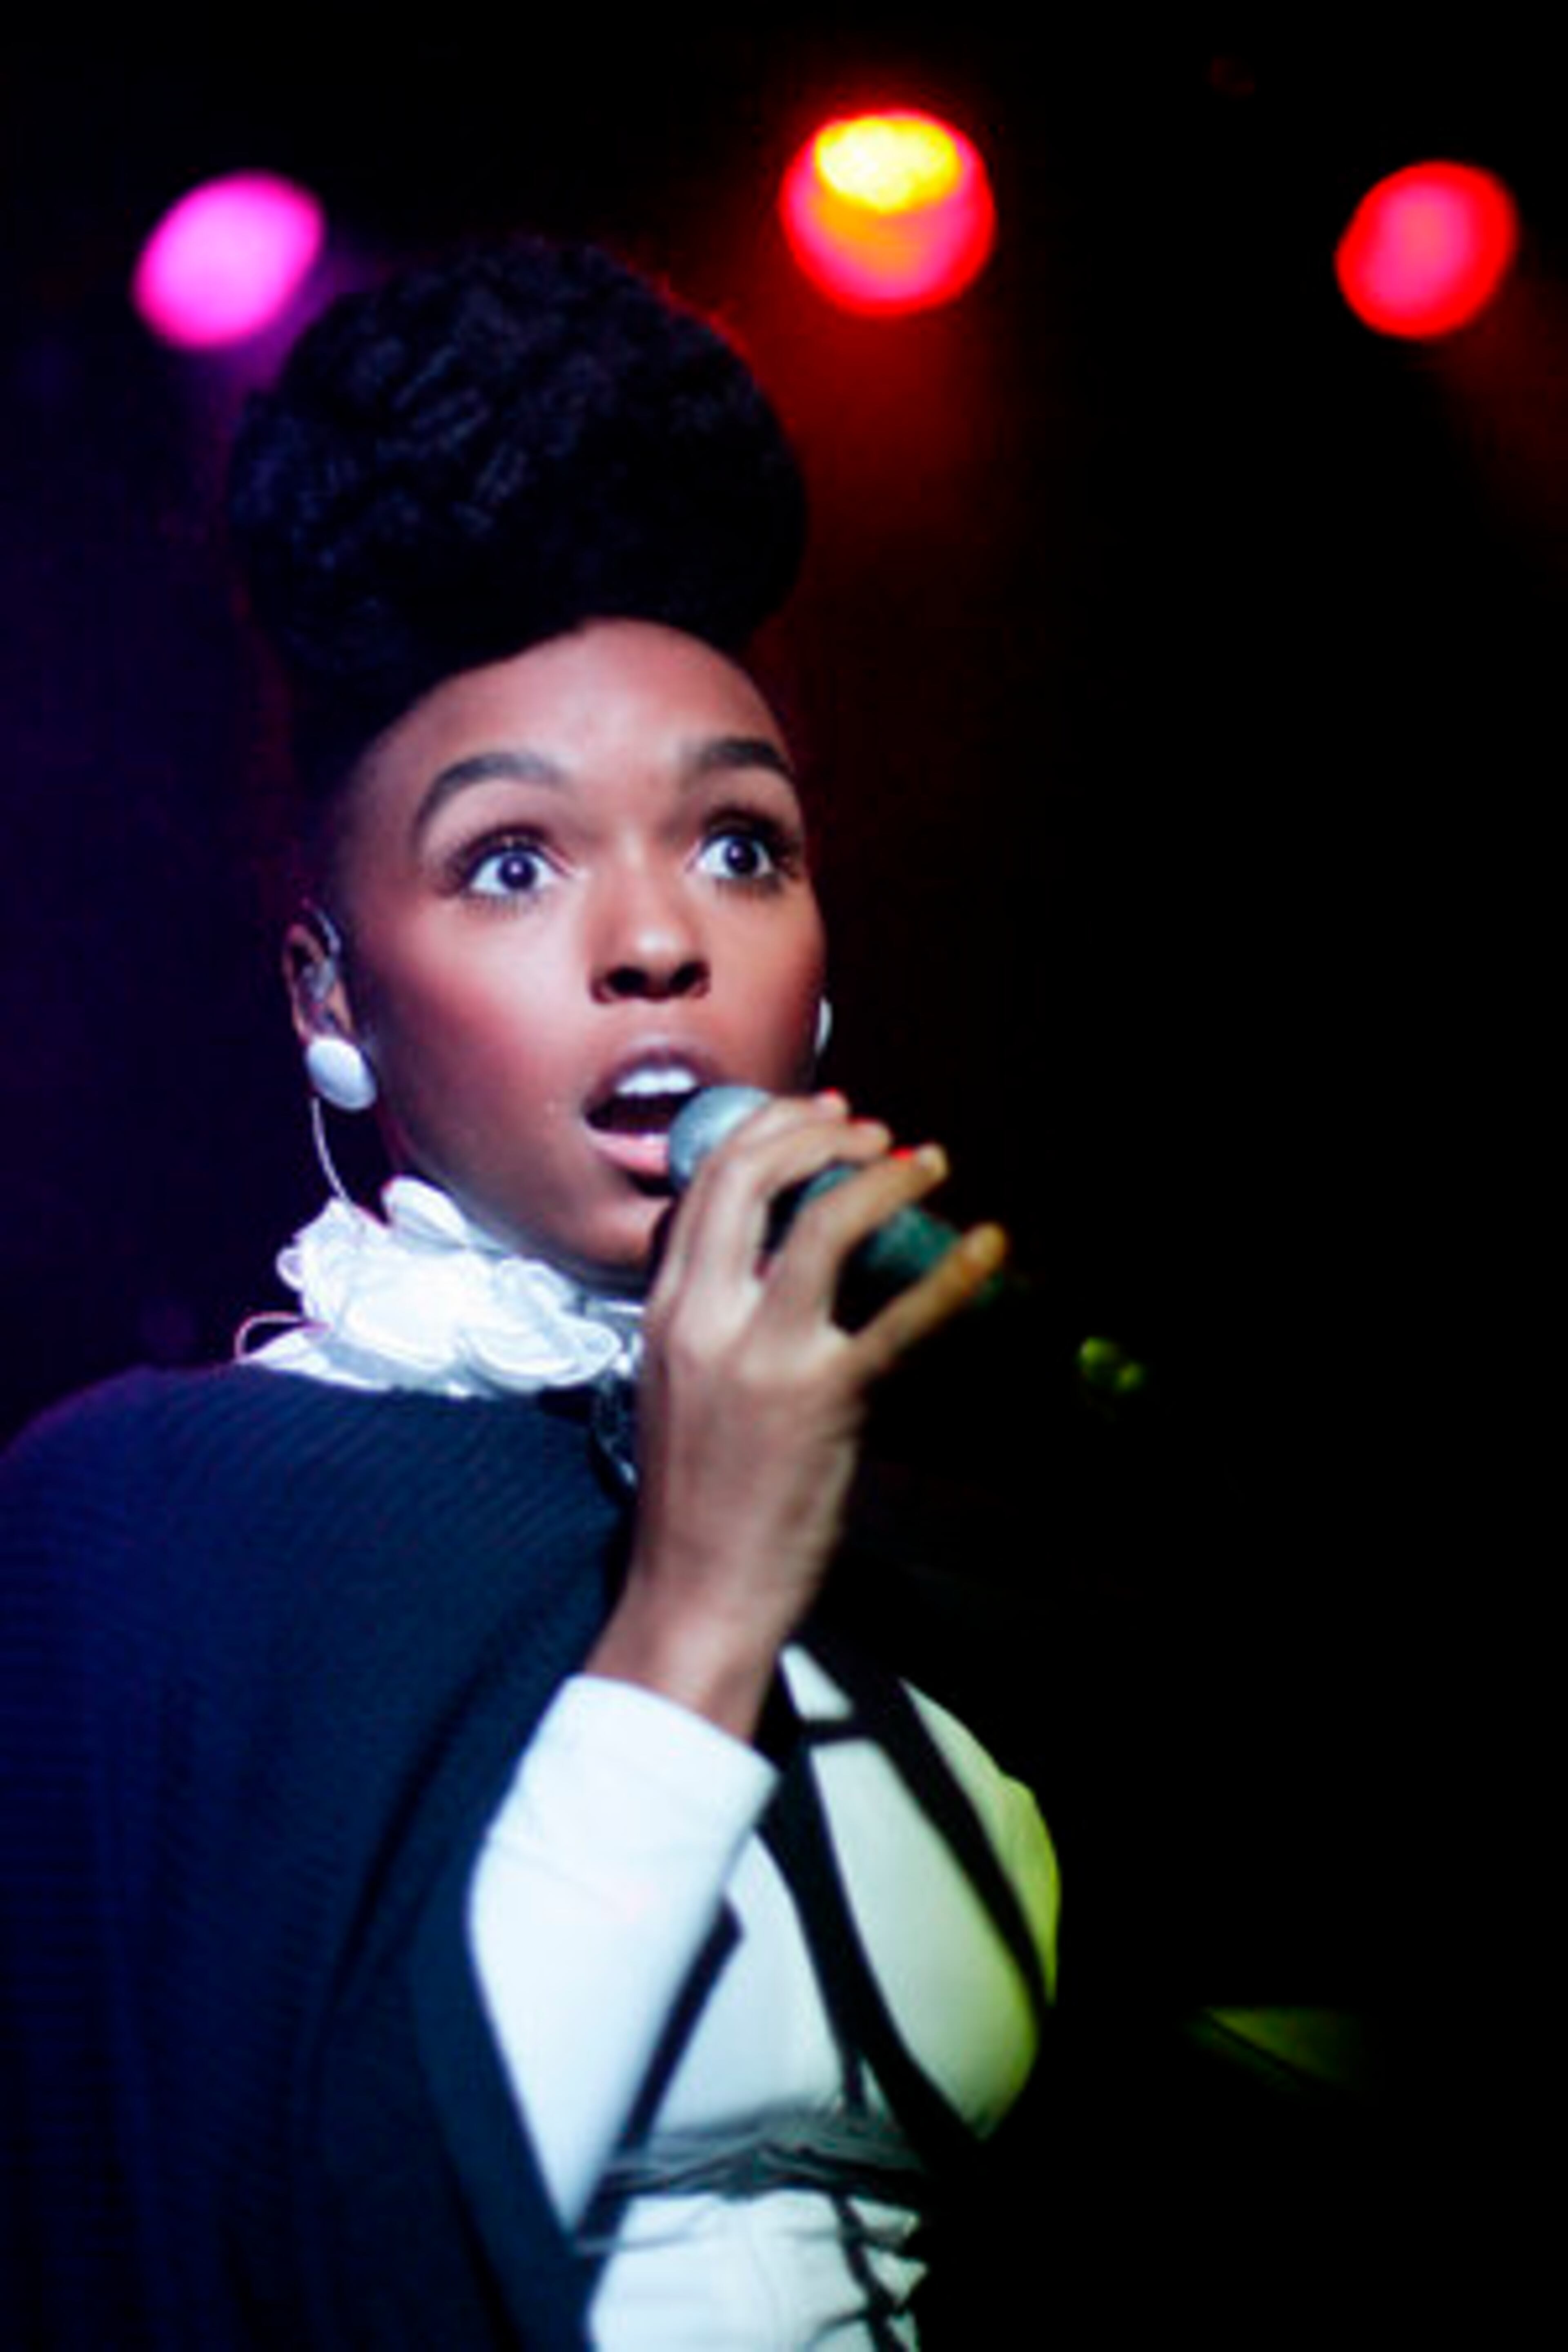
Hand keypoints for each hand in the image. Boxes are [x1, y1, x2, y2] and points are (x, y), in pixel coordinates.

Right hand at [585, 1093, 1007, 1738]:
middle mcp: (704, 1320)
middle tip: (870, 1130)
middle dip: (814, 1135)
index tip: (820, 1118)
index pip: (706, 1184)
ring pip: (820, 1228)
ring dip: (880, 1181)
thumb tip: (766, 1256)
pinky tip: (988, 1247)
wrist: (695, 1591)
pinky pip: (897, 1321)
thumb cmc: (695, 1496)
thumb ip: (709, 1314)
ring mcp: (762, 1359)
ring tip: (925, 1161)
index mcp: (666, 1312)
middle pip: (751, 1181)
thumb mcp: (677, 1381)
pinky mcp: (822, 1402)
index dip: (767, 1132)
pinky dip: (951, 1277)